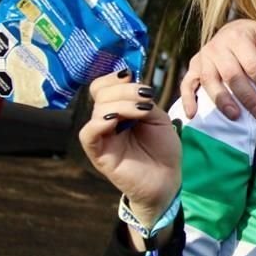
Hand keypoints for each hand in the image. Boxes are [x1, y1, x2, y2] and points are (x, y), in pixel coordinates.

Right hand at [79, 70, 180, 226]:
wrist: (167, 179)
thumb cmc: (163, 149)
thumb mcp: (159, 118)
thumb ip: (144, 101)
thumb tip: (131, 86)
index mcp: (118, 110)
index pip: (103, 87)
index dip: (113, 78)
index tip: (131, 75)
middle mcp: (106, 121)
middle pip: (100, 94)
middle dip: (124, 89)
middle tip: (145, 96)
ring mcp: (101, 137)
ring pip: (97, 110)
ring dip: (121, 104)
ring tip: (143, 110)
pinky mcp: (98, 154)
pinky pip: (87, 134)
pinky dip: (99, 122)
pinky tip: (117, 120)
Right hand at [179, 19, 255, 120]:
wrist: (233, 30)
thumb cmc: (255, 39)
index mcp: (237, 37)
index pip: (253, 65)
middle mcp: (217, 47)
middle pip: (231, 75)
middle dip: (247, 96)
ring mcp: (203, 57)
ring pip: (210, 81)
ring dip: (222, 101)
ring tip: (235, 116)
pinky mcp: (193, 67)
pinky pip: (187, 84)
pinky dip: (188, 99)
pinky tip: (192, 115)